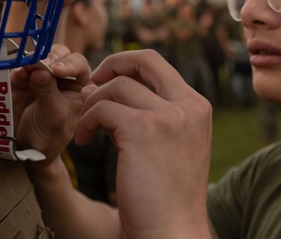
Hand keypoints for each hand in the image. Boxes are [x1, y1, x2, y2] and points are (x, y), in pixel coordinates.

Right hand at [9, 44, 91, 162]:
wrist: (25, 147)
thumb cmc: (49, 135)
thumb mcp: (53, 117)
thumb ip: (48, 94)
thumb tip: (40, 71)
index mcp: (79, 84)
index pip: (78, 64)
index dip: (69, 63)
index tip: (57, 70)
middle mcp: (61, 75)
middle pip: (58, 54)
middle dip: (50, 57)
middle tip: (42, 65)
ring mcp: (41, 74)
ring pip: (38, 56)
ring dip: (33, 59)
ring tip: (28, 68)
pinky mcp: (21, 77)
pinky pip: (19, 65)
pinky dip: (19, 67)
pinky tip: (19, 73)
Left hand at [78, 50, 213, 238]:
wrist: (171, 232)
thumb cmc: (164, 196)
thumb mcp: (167, 145)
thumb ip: (146, 112)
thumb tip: (103, 83)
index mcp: (197, 107)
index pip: (158, 64)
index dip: (126, 65)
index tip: (106, 81)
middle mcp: (188, 106)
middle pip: (143, 59)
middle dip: (110, 65)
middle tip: (90, 88)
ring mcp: (167, 116)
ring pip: (116, 86)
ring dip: (91, 104)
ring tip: (87, 129)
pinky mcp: (142, 129)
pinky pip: (102, 108)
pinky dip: (86, 122)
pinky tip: (83, 141)